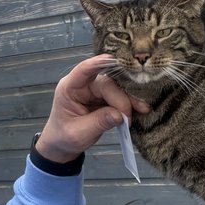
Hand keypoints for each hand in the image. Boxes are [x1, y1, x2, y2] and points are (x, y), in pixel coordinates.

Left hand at [33, 55, 149, 163]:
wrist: (63, 144)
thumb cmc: (64, 136)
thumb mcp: (79, 133)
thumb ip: (99, 122)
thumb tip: (119, 115)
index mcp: (69, 88)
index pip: (83, 70)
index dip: (97, 63)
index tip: (112, 59)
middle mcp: (83, 85)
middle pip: (107, 84)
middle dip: (121, 99)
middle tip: (128, 118)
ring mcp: (94, 90)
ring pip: (116, 88)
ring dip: (129, 100)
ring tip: (142, 110)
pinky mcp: (103, 97)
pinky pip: (119, 96)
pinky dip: (129, 104)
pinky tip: (139, 110)